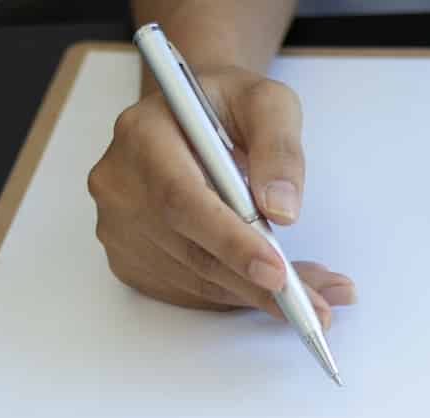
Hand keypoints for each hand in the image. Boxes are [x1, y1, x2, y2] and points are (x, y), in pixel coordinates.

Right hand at [87, 65, 353, 323]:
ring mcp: (118, 226)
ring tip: (309, 298)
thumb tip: (283, 210)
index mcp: (143, 133)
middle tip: (311, 305)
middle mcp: (119, 183)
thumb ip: (279, 146)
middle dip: (254, 282)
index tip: (277, 271)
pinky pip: (186, 290)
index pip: (181, 198)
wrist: (189, 116)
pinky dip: (233, 294)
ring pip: (193, 278)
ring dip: (253, 294)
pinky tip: (267, 288)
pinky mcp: (127, 257)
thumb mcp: (265, 101)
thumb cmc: (226, 105)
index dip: (230, 240)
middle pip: (188, 249)